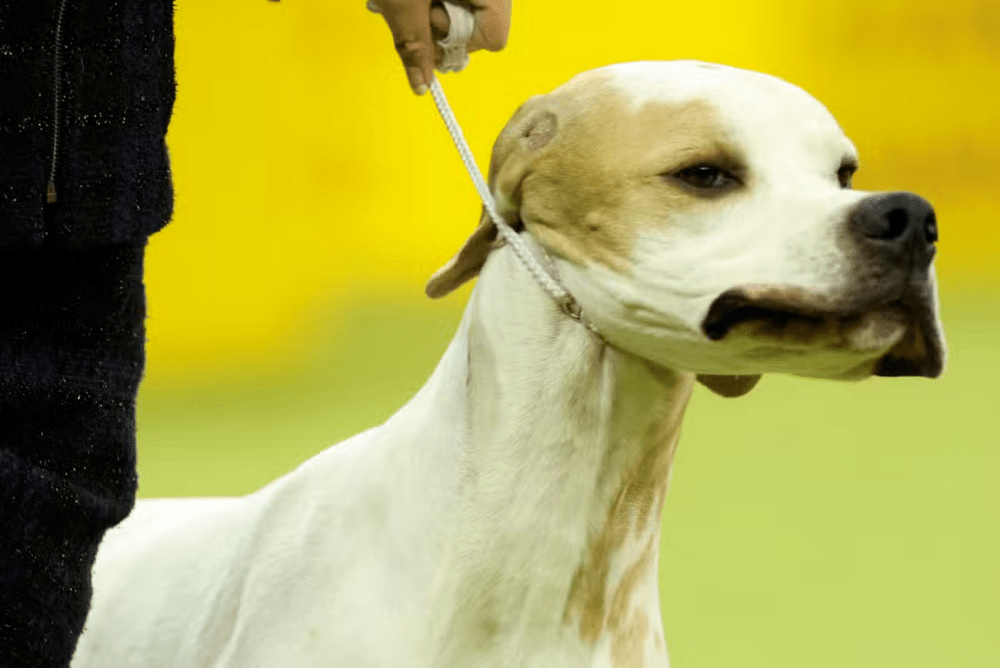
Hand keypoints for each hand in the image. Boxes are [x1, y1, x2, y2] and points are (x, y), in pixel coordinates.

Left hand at [369, 0, 511, 94]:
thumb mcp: (403, 5)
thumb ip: (414, 46)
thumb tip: (421, 86)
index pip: (494, 38)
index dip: (461, 45)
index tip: (432, 33)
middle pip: (482, 27)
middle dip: (443, 28)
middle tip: (417, 11)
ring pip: (469, 12)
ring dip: (435, 13)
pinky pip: (459, 0)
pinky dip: (434, 2)